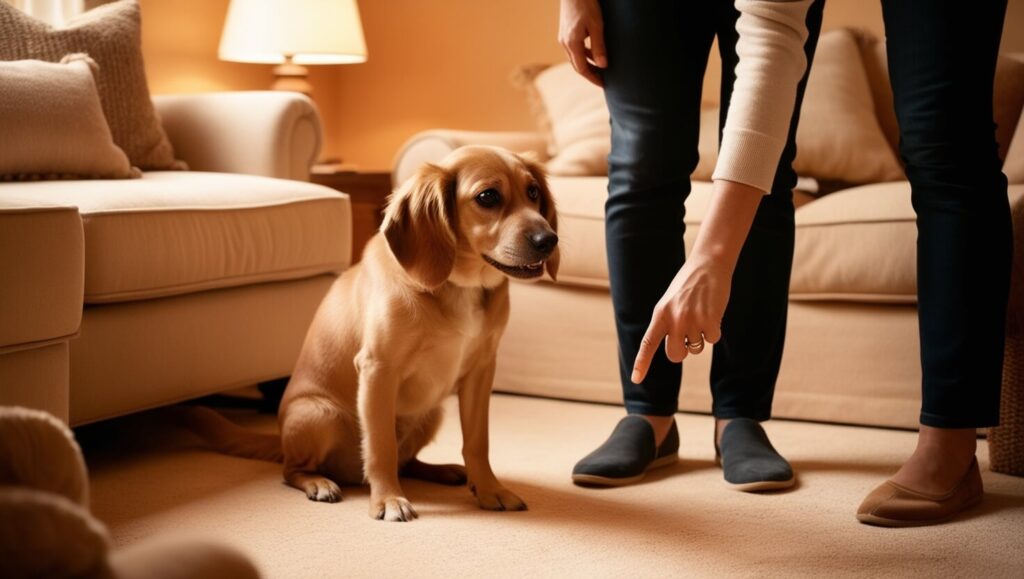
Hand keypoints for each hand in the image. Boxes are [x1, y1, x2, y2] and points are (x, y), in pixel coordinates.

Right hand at [558, 0, 606, 86]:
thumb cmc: (586, 4)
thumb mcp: (596, 25)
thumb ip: (599, 46)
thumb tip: (603, 65)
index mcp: (572, 43)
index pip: (582, 68)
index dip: (593, 78)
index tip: (604, 84)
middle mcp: (564, 43)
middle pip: (577, 65)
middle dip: (590, 74)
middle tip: (603, 80)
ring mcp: (563, 38)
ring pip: (575, 58)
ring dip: (587, 65)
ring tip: (600, 69)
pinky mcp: (565, 32)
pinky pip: (574, 49)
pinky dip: (584, 55)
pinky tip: (593, 54)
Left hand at [631, 256, 730, 383]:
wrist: (708, 265)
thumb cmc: (688, 285)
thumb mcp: (670, 302)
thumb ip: (667, 323)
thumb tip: (675, 350)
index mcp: (660, 314)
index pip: (648, 343)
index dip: (642, 363)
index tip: (636, 380)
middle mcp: (674, 319)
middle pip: (675, 354)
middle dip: (683, 351)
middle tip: (688, 337)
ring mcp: (692, 320)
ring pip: (696, 348)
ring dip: (701, 337)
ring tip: (701, 315)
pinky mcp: (710, 319)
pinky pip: (712, 339)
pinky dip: (714, 330)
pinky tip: (713, 313)